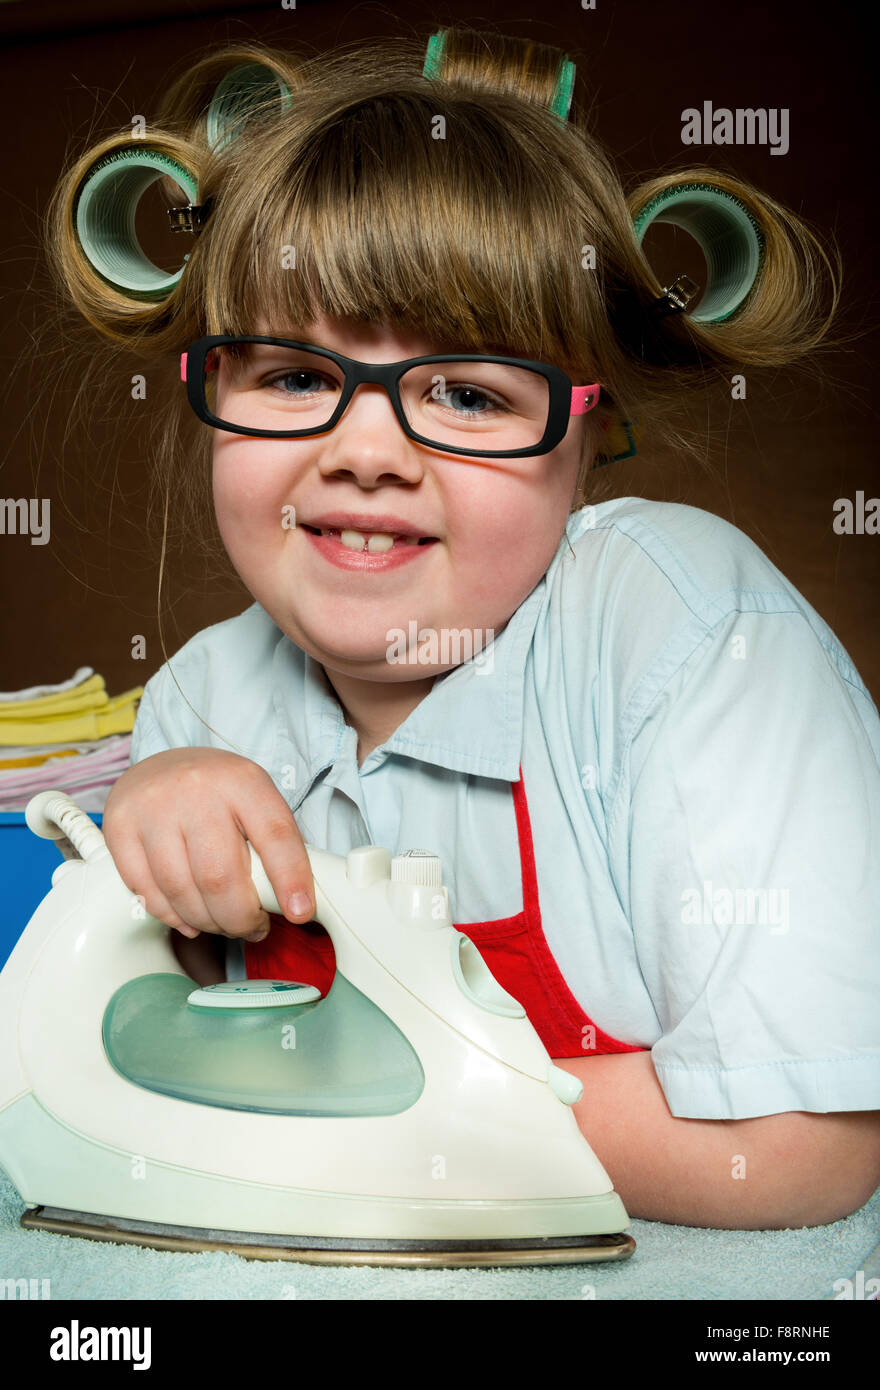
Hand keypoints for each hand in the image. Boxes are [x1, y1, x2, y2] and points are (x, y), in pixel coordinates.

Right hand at [102, 747, 312, 942]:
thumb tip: (296, 904)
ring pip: (181, 890)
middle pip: (220, 876)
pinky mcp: (120, 826)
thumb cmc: (218, 793)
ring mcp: (153, 807)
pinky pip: (146, 891)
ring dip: (207, 922)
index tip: (300, 912)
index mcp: (242, 780)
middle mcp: (196, 789)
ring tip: (221, 923)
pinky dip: (172, 916)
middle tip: (252, 927)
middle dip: (240, 918)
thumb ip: (275, 844)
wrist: (163, 765)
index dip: (291, 879)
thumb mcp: (255, 800)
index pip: (275, 835)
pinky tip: (189, 918)